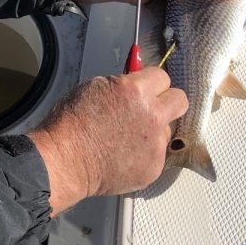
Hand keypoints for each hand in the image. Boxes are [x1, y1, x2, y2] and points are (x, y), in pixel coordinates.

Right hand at [28, 68, 187, 214]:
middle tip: (152, 109)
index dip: (152, 83)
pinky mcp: (154, 167)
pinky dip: (144, 155)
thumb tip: (136, 85)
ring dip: (153, 132)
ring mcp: (156, 144)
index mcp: (136, 91)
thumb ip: (122, 85)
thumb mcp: (95, 88)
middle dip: (168, 102)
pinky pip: (157, 155)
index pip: (163, 77)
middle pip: (180, 101)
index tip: (146, 89)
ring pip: (167, 131)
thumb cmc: (72, 123)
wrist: (65, 160)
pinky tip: (123, 155)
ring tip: (127, 139)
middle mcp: (153, 116)